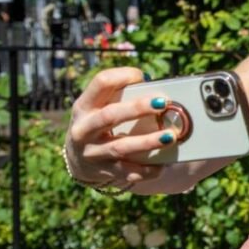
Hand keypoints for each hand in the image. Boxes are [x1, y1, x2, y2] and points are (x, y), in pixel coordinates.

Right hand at [65, 67, 172, 187]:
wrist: (78, 158)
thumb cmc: (99, 123)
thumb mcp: (100, 106)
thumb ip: (122, 95)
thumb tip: (154, 87)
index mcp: (84, 106)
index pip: (100, 83)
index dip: (123, 76)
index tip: (143, 77)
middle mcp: (84, 129)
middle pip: (109, 116)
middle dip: (137, 109)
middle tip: (162, 103)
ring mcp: (92, 152)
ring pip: (120, 147)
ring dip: (147, 142)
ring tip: (170, 136)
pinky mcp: (103, 171)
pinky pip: (127, 172)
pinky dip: (146, 170)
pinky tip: (161, 166)